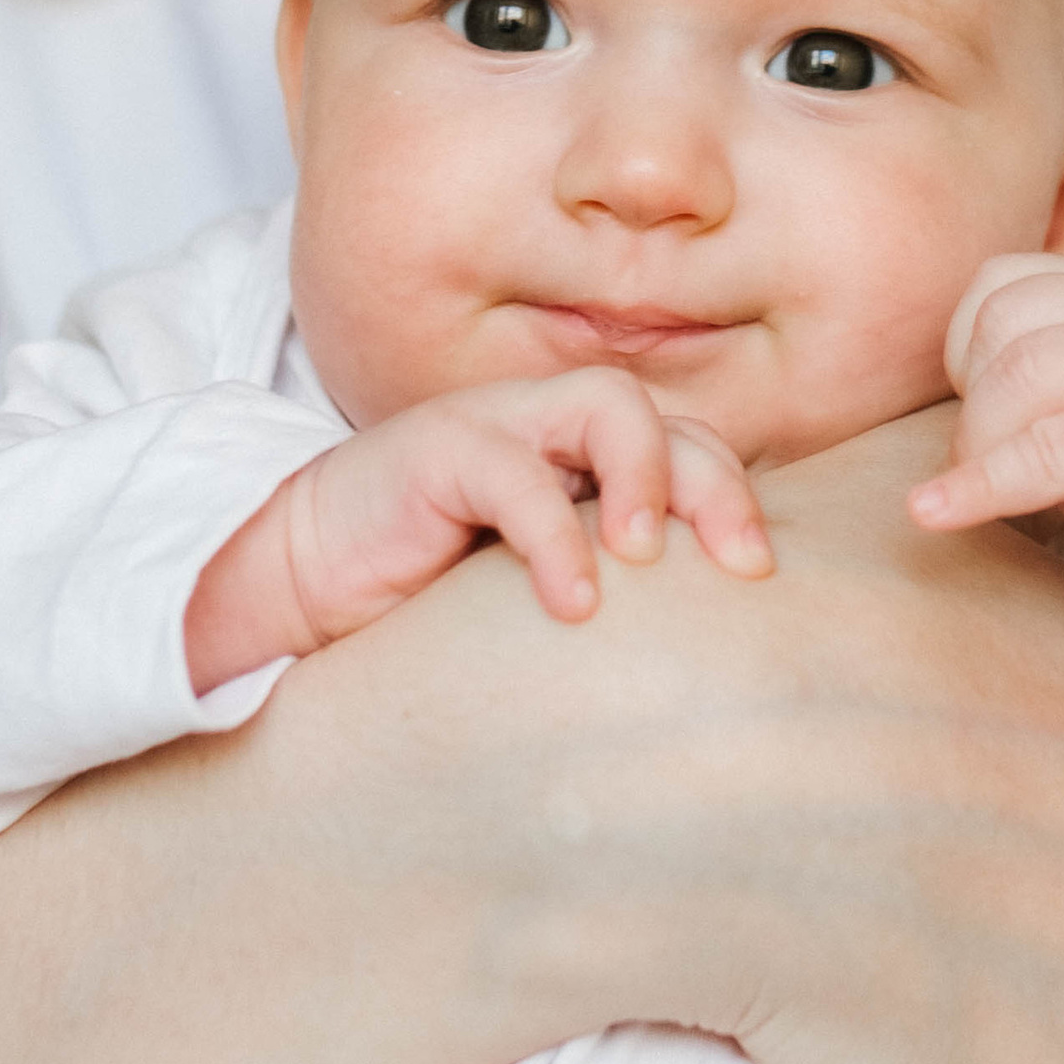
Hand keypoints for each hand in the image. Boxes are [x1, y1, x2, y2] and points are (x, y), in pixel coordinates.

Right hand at [188, 373, 770, 687]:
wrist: (303, 583)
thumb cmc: (428, 599)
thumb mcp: (538, 595)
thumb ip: (611, 591)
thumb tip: (713, 659)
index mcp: (586, 461)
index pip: (692, 450)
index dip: (735, 498)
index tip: (760, 577)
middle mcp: (552, 431)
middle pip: (669, 421)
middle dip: (718, 487)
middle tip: (741, 567)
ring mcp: (496, 426)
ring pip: (609, 405)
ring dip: (647, 477)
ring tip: (647, 558)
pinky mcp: (436, 450)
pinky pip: (515, 473)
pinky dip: (554, 536)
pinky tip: (572, 603)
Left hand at [909, 256, 1063, 762]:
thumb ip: (1024, 368)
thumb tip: (931, 379)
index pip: (1001, 283)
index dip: (967, 351)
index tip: (985, 414)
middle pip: (1000, 327)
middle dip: (973, 406)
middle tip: (992, 465)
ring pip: (1016, 381)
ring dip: (982, 448)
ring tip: (1000, 490)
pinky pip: (1039, 454)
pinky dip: (976, 488)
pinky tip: (935, 513)